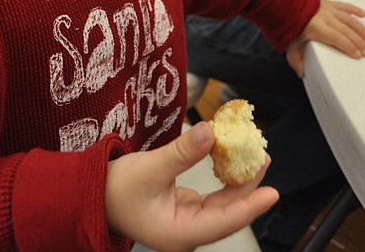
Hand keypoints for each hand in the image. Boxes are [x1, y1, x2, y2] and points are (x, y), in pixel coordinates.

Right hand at [105, 121, 278, 251]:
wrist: (93, 195)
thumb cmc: (115, 190)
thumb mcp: (150, 168)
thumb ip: (182, 152)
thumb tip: (210, 131)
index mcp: (179, 233)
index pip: (223, 222)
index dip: (249, 206)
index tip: (272, 192)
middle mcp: (187, 231)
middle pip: (227, 211)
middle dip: (249, 186)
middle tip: (263, 157)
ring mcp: (186, 220)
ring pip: (222, 202)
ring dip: (238, 179)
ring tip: (254, 155)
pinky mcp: (184, 207)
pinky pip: (211, 195)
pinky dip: (222, 176)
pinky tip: (230, 160)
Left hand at [286, 0, 364, 75]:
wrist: (285, 3)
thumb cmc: (288, 23)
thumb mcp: (290, 44)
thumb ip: (296, 60)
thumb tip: (302, 73)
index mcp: (318, 27)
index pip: (337, 38)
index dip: (349, 47)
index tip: (358, 55)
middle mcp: (325, 17)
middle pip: (347, 31)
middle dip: (359, 42)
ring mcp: (328, 9)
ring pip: (349, 19)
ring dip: (361, 30)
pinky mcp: (329, 3)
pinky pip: (345, 6)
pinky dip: (355, 10)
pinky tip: (364, 15)